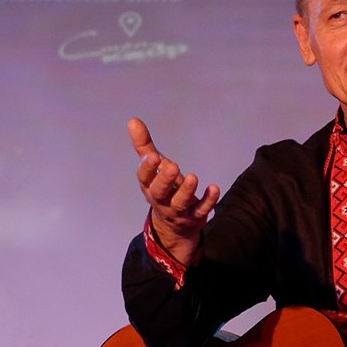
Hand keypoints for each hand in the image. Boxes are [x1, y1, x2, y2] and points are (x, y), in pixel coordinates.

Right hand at [128, 117, 219, 264]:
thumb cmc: (163, 188)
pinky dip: (208, 200)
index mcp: (149, 187)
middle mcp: (162, 200)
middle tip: (173, 166)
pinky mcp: (195, 216)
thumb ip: (144, 145)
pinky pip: (201, 210)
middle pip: (160, 193)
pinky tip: (214, 188)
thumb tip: (133, 120)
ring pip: (180, 203)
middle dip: (165, 180)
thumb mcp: (154, 168)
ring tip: (193, 177)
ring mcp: (178, 210)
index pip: (144, 179)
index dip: (147, 168)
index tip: (153, 156)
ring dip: (187, 191)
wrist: (175, 225)